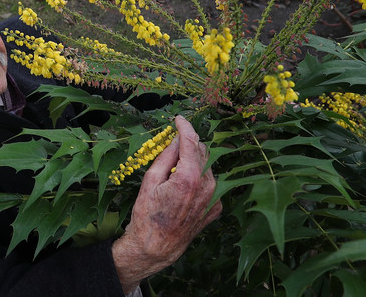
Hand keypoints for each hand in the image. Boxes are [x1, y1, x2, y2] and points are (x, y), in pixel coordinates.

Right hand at [112, 116, 221, 292]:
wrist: (157, 246)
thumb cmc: (148, 215)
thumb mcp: (150, 181)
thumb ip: (166, 155)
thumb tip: (176, 138)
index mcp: (189, 178)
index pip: (191, 141)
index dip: (185, 126)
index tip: (179, 119)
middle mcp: (207, 186)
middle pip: (202, 151)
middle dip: (188, 145)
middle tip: (171, 150)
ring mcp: (214, 197)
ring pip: (208, 166)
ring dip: (194, 163)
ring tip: (175, 176)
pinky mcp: (216, 206)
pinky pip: (211, 182)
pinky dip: (199, 179)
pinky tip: (184, 189)